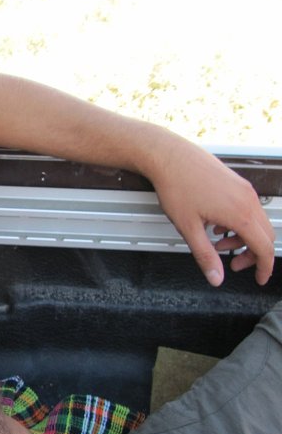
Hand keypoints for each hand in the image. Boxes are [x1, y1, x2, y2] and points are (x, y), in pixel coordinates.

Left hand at [148, 141, 275, 286]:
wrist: (168, 155)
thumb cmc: (176, 186)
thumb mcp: (188, 228)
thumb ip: (205, 256)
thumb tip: (216, 278)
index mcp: (240, 213)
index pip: (264, 248)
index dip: (264, 267)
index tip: (259, 279)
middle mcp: (248, 199)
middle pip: (264, 235)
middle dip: (251, 254)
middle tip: (233, 264)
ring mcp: (243, 189)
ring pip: (256, 221)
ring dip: (242, 238)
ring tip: (217, 245)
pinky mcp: (236, 182)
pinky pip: (247, 208)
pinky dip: (238, 223)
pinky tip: (216, 225)